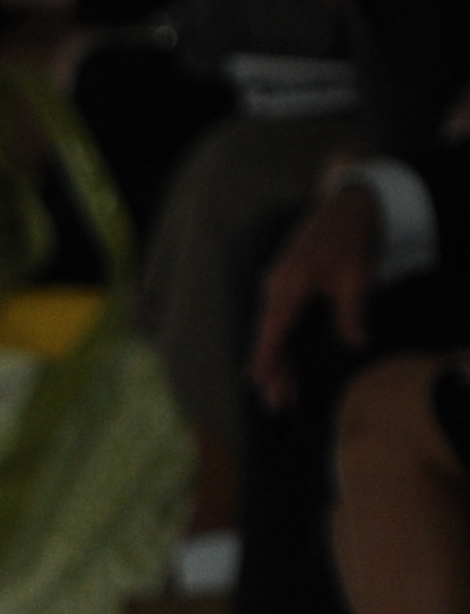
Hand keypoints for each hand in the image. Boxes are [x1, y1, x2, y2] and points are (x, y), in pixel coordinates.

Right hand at [247, 177, 382, 406]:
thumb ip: (352, 313)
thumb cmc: (350, 239)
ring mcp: (277, 286)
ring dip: (278, 363)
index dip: (265, 358)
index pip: (273, 330)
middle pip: (269, 337)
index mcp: (289, 285)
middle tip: (277, 406)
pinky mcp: (284, 287)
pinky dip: (281, 346)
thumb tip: (355, 344)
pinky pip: (278, 323)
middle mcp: (276, 287)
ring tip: (284, 396)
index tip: (255, 383)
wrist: (346, 207)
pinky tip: (286, 367)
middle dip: (273, 373)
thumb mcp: (357, 277)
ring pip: (273, 333)